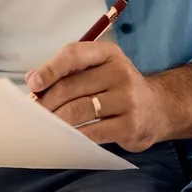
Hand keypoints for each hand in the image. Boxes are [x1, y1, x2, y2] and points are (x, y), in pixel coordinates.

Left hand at [26, 42, 165, 151]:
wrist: (158, 108)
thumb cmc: (118, 87)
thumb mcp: (100, 69)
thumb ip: (68, 71)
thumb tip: (33, 80)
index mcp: (108, 53)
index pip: (74, 54)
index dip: (50, 68)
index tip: (33, 84)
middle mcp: (120, 72)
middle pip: (72, 86)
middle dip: (48, 101)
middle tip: (35, 113)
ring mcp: (127, 100)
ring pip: (79, 110)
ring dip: (57, 120)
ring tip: (45, 126)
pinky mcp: (129, 125)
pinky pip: (93, 132)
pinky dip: (74, 136)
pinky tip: (65, 138)